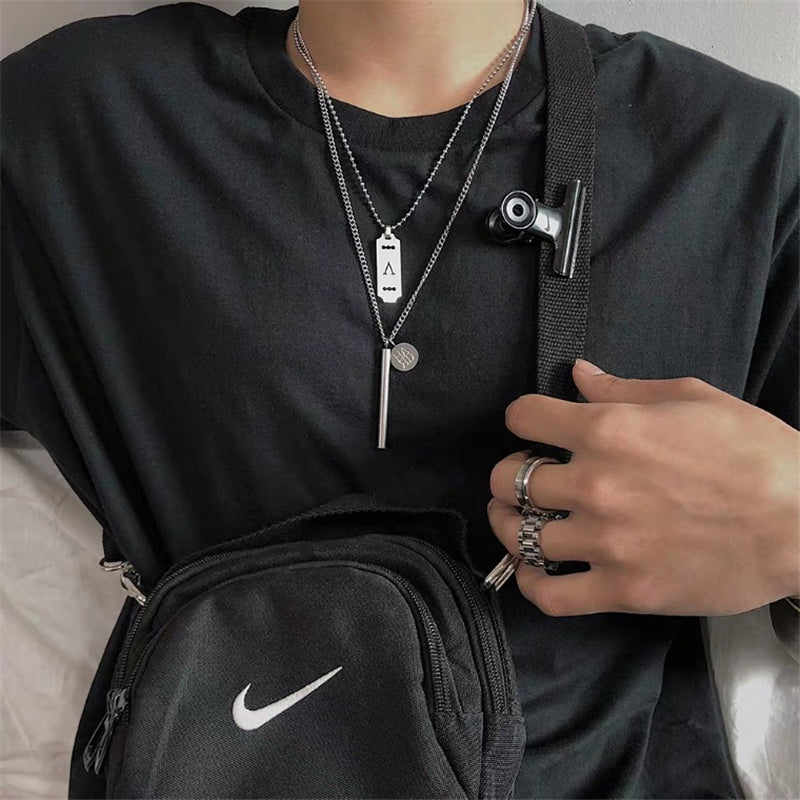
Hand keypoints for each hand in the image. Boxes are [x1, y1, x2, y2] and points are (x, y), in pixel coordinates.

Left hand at [487, 359, 799, 616]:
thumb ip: (622, 388)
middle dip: (508, 474)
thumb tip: (577, 374)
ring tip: (518, 521)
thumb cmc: (755, 452)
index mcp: (608, 429)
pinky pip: (549, 595)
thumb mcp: (691, 397)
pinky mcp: (623, 590)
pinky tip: (534, 571)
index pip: (522, 416)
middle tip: (525, 478)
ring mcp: (606, 541)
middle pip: (508, 478)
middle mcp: (595, 483)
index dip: (522, 419)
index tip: (531, 428)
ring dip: (510, 525)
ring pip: (518, 535)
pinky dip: (530, 583)